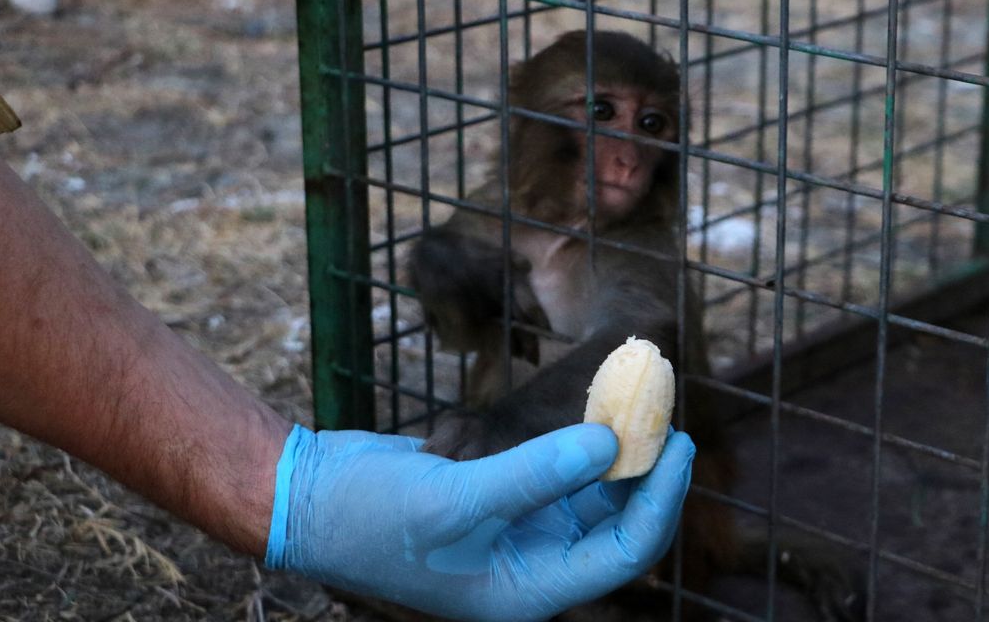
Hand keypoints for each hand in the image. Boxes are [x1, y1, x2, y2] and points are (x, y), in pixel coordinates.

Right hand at [266, 423, 693, 621]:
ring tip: (631, 397)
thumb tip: (611, 443)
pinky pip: (555, 468)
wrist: (309, 495)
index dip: (659, 500)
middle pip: (616, 521)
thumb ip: (536, 473)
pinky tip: (582, 409)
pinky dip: (569, 440)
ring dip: (611, 448)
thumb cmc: (373, 514)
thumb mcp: (457, 498)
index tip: (679, 443)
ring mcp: (518, 530)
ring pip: (590, 490)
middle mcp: (532, 566)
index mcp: (529, 590)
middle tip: (663, 409)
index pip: (622, 552)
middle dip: (644, 469)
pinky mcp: (502, 496)